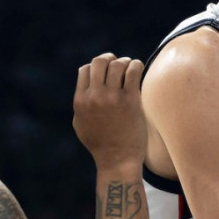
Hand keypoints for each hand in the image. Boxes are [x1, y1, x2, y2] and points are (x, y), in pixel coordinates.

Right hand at [72, 53, 146, 168]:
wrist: (118, 160)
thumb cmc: (100, 144)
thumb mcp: (80, 123)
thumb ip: (81, 103)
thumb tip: (84, 86)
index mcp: (80, 101)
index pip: (84, 69)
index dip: (95, 67)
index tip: (105, 72)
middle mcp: (95, 97)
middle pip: (99, 62)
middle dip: (109, 59)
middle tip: (117, 64)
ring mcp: (113, 98)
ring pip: (117, 64)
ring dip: (125, 62)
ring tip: (130, 68)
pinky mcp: (131, 100)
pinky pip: (133, 71)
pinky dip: (136, 65)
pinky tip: (138, 69)